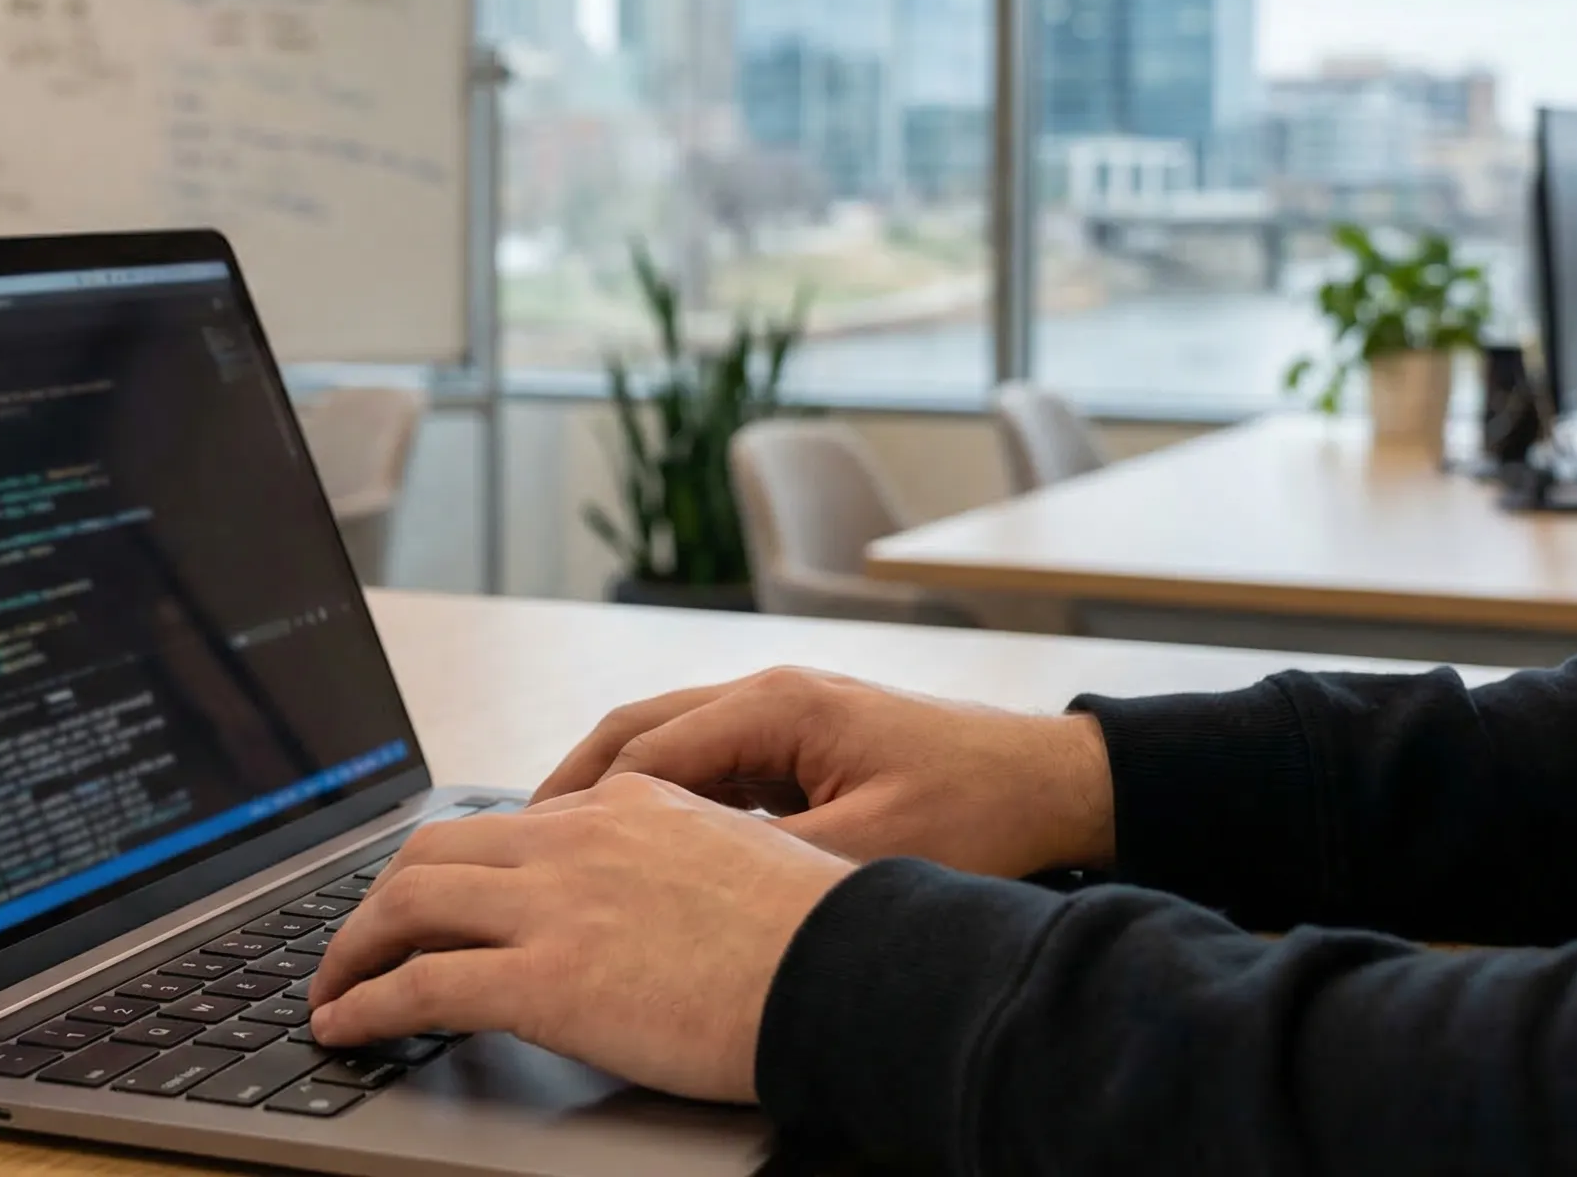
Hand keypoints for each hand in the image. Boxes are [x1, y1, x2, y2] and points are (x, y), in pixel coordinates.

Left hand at [306, 775, 851, 1102]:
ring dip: (352, 948)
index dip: (456, 865)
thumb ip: (679, 861)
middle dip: (382, 898)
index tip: (432, 898)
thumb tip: (655, 897)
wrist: (854, 974)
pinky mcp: (543, 982)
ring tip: (331, 986)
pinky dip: (365, 1005)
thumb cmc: (824, 936)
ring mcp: (554, 906)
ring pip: (407, 904)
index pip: (510, 823)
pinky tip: (345, 1026)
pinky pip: (419, 987)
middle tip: (359, 942)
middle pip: (435, 850)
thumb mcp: (744, 859)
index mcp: (628, 804)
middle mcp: (577, 838)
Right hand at [533, 666, 1115, 877]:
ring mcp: (784, 714)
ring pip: (668, 744)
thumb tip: (679, 881)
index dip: (585, 807)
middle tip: (521, 843)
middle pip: (637, 731)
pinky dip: (664, 800)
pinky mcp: (801, 741)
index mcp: (776, 705)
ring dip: (615, 791)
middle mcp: (769, 694)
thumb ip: (767, 860)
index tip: (540, 853)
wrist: (1056, 785)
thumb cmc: (978, 811)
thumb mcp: (868, 850)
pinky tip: (646, 849)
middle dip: (574, 785)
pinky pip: (708, 764)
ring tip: (564, 848)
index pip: (645, 753)